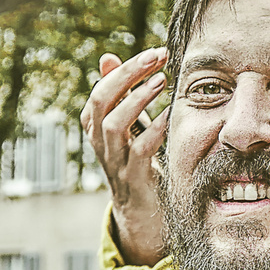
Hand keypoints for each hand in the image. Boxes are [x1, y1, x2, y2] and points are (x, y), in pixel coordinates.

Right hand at [81, 48, 169, 266]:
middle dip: (127, 76)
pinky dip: (155, 130)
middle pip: (100, 102)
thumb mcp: (128, 127)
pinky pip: (139, 152)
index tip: (154, 53)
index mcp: (97, 130)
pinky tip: (172, 115)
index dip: (123, 70)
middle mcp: (101, 145)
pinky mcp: (135, 180)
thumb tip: (107, 57)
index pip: (99, 92)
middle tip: (158, 57)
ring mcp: (116, 164)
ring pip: (112, 126)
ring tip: (162, 81)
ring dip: (136, 100)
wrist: (143, 216)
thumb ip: (120, 95)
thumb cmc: (137, 163)